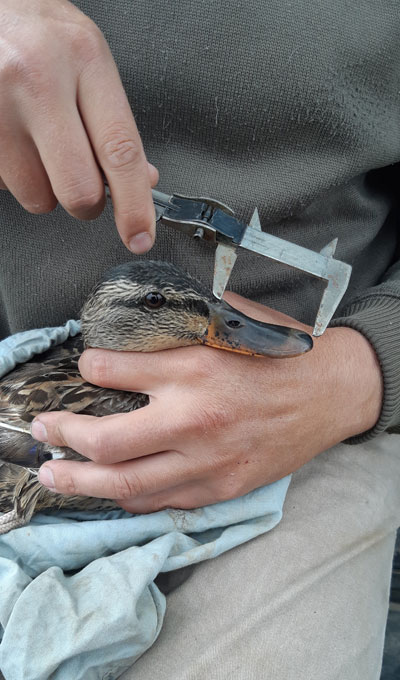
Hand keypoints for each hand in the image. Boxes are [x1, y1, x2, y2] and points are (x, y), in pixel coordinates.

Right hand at [0, 0, 157, 252]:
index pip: (120, 152)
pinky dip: (13, 174)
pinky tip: (12, 137)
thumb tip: (140, 182)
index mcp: (83, 59)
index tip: (140, 236)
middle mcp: (36, 79)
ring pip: (37, 196)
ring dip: (43, 185)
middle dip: (86, 201)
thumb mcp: (88, 59)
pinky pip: (3, 185)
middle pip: (78, 190)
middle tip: (82, 179)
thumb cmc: (37, 32)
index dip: (134, 206)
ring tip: (35, 141)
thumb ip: (114, 123)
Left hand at [33, 293, 382, 511]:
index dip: (89, 368)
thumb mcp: (235, 325)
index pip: (116, 370)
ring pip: (126, 483)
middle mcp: (194, 418)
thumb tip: (149, 319)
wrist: (331, 394)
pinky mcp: (221, 486)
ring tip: (55, 475)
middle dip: (65, 435)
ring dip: (82, 481)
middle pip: (108, 441)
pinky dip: (128, 496)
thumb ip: (188, 323)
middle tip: (44, 431)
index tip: (83, 367)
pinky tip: (109, 490)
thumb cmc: (283, 356)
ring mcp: (207, 459)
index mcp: (196, 368)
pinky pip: (162, 500)